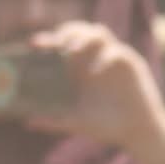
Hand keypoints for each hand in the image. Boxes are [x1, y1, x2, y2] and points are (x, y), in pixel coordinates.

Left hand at [26, 22, 164, 157]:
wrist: (137, 133)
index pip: (62, 44)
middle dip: (67, 32)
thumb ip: (54, 121)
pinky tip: (94, 72)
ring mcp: (113, 58)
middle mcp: (94, 59)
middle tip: (57, 44)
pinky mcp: (131, 63)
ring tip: (71, 51)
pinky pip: (116, 51)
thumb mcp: (77, 123)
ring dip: (84, 37)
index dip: (48, 40)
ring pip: (99, 32)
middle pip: (80, 30)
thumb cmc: (107, 126)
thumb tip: (28, 123)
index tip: (33, 43)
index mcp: (79, 68)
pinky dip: (104, 57)